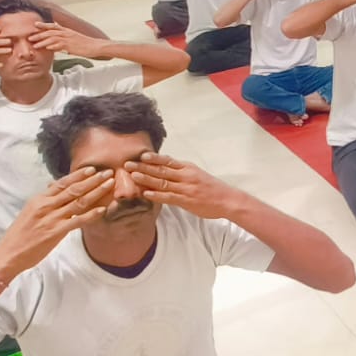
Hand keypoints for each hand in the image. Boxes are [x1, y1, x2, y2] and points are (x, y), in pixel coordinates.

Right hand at [0, 167, 114, 276]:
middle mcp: (46, 206)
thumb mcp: (29, 212)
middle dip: (92, 180)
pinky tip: (103, 209)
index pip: (62, 183)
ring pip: (78, 202)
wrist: (9, 253)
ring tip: (109, 185)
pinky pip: (77, 220)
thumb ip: (43, 200)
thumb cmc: (19, 235)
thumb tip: (51, 186)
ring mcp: (51, 218)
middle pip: (73, 189)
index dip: (78, 175)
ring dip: (96, 192)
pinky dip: (91, 214)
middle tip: (107, 173)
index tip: (92, 169)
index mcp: (39, 199)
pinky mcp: (55, 232)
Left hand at [29, 21, 106, 57]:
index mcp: (67, 30)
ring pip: (53, 38)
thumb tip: (55, 45)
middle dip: (39, 34)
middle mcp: (67, 33)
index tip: (35, 24)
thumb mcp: (74, 40)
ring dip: (42, 41)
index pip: (53, 26)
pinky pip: (60, 45)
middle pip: (50, 32)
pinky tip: (46, 48)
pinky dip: (52, 46)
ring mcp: (69, 39)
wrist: (96, 46)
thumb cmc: (86, 45)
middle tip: (29, 37)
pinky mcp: (71, 45)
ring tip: (34, 45)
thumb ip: (64, 41)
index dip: (44, 25)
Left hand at [126, 153, 244, 219]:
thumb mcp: (198, 175)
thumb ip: (183, 172)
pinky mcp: (186, 200)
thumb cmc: (212, 188)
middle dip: (143, 167)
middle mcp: (186, 176)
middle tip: (128, 164)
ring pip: (162, 182)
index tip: (141, 155)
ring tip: (132, 176)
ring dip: (146, 179)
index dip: (153, 158)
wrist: (227, 199)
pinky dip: (156, 195)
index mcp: (188, 168)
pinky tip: (146, 193)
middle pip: (161, 170)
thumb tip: (167, 170)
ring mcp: (185, 188)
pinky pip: (169, 197)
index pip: (168, 161)